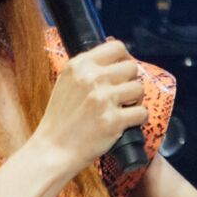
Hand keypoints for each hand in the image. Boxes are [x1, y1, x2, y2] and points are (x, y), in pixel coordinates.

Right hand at [33, 39, 146, 174]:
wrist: (53, 149)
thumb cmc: (61, 118)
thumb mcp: (67, 83)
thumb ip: (89, 69)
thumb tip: (118, 55)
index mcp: (79, 65)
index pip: (117, 47)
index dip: (124, 59)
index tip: (122, 72)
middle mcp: (91, 78)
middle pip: (132, 68)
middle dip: (130, 81)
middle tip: (120, 96)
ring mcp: (103, 98)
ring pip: (139, 89)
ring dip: (135, 101)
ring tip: (119, 110)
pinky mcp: (114, 119)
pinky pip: (142, 112)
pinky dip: (137, 119)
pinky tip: (124, 123)